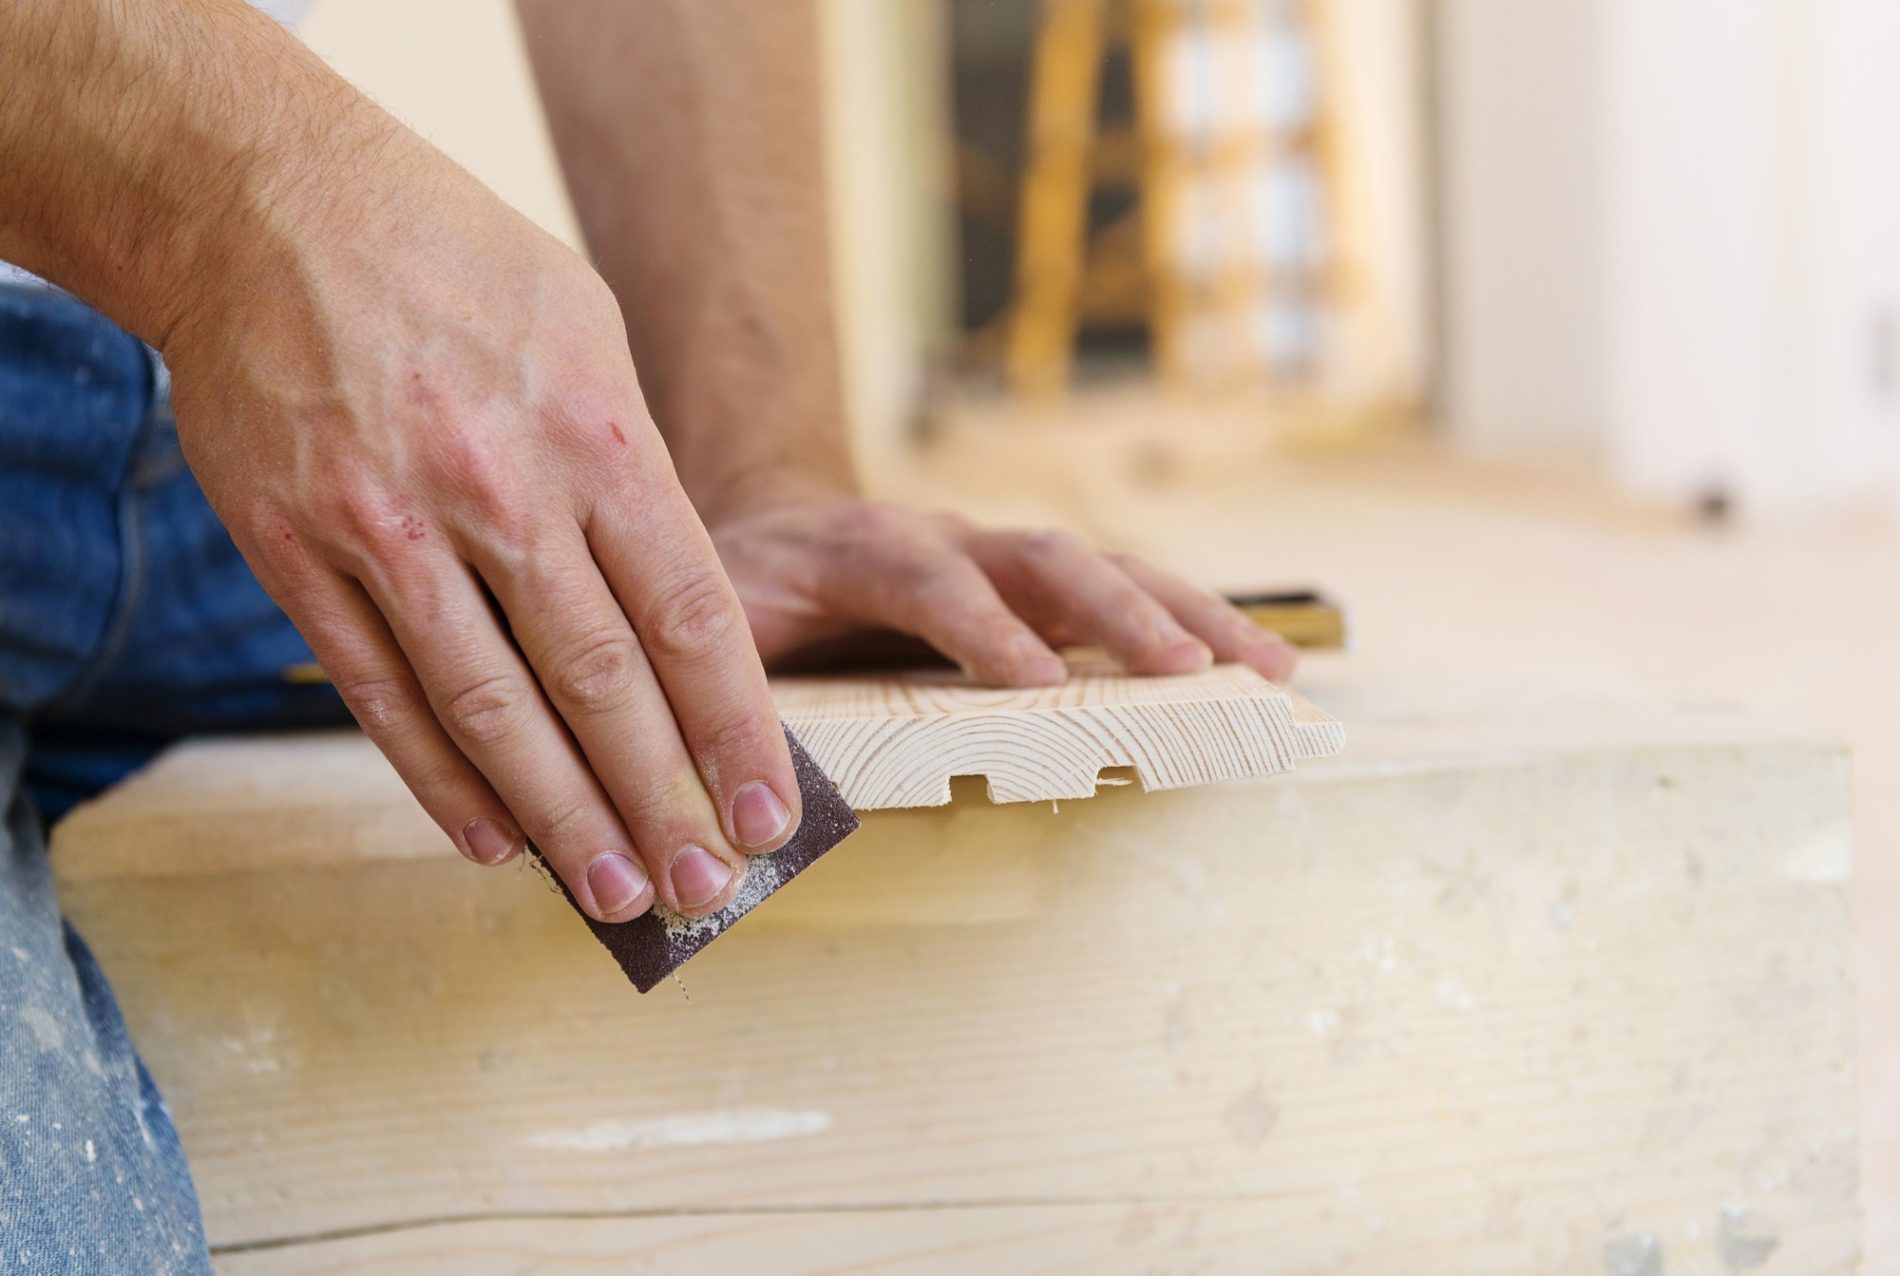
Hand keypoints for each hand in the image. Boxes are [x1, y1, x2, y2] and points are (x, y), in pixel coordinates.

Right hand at [165, 129, 799, 920]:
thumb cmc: (453, 261)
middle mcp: (500, 490)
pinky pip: (382, 695)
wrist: (263, 204)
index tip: (768, 812)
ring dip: (561, 820)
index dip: (733, 729)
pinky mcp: (300, 553)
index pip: (688, 617)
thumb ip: (636, 467)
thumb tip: (679, 610)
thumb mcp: (586, 328)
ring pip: (492, 711)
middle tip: (704, 889)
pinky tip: (491, 839)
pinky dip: (440, 780)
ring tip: (616, 895)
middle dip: (661, 801)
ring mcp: (390, 529)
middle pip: (601, 684)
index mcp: (594, 433)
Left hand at [703, 484, 1297, 685]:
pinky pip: (1118, 590)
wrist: (768, 524)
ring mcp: (999, 557)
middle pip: (1046, 559)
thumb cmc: (740, 591)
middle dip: (1121, 613)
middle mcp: (948, 539)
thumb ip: (722, 697)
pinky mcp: (1033, 586)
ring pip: (1104, 569)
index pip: (928, 580)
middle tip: (1189, 669)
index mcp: (862, 548)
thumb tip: (743, 799)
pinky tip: (1252, 663)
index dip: (982, 627)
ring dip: (1187, 614)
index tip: (1035, 682)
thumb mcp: (706, 632)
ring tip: (1266, 667)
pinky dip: (1187, 622)